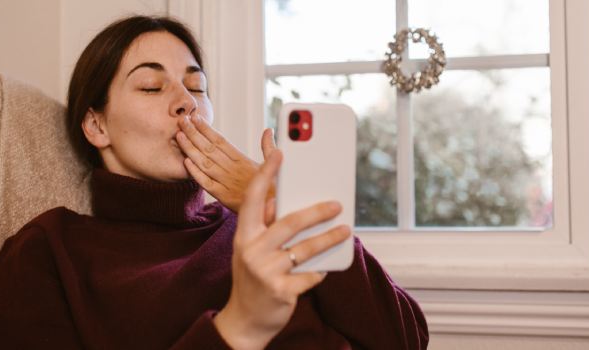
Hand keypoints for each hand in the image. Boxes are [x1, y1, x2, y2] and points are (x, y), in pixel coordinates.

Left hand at [176, 114, 275, 212]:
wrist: (276, 210)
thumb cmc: (275, 188)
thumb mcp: (273, 164)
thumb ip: (268, 146)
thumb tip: (268, 131)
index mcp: (243, 160)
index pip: (221, 140)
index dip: (207, 128)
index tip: (196, 117)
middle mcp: (233, 169)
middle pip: (209, 148)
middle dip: (194, 133)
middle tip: (182, 120)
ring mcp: (227, 183)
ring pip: (205, 163)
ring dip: (191, 149)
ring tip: (179, 136)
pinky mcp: (223, 197)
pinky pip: (206, 183)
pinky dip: (196, 173)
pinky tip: (186, 162)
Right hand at [213, 150, 351, 349]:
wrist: (244, 320)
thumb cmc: (252, 279)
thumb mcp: (250, 249)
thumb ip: (263, 226)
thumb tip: (279, 201)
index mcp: (244, 235)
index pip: (253, 198)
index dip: (266, 174)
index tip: (280, 153)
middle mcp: (251, 250)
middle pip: (288, 222)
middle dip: (316, 211)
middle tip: (337, 204)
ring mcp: (266, 272)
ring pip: (305, 248)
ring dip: (329, 238)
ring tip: (345, 230)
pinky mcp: (281, 291)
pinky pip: (310, 275)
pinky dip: (320, 270)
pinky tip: (326, 267)